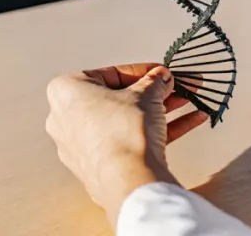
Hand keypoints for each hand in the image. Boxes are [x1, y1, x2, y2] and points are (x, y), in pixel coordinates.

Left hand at [45, 64, 207, 223]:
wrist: (128, 180)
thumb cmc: (122, 134)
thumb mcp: (146, 94)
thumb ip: (154, 81)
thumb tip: (160, 78)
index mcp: (66, 92)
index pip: (110, 73)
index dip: (143, 71)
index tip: (160, 73)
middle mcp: (66, 120)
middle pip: (118, 99)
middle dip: (152, 93)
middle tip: (172, 88)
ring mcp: (81, 146)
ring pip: (124, 121)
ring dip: (157, 111)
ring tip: (183, 104)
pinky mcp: (99, 167)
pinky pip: (127, 141)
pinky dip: (153, 132)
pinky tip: (184, 123)